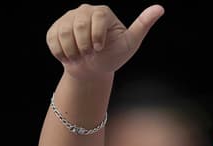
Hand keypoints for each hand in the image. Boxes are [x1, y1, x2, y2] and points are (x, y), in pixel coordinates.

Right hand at [46, 4, 163, 78]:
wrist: (91, 70)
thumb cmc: (112, 56)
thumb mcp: (130, 43)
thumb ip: (142, 25)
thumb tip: (160, 8)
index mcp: (102, 12)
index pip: (97, 17)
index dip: (97, 36)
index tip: (100, 48)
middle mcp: (84, 10)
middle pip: (78, 24)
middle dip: (83, 45)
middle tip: (89, 54)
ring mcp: (67, 18)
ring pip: (63, 32)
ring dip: (71, 51)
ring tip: (79, 55)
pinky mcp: (54, 28)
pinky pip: (53, 39)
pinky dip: (60, 52)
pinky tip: (69, 55)